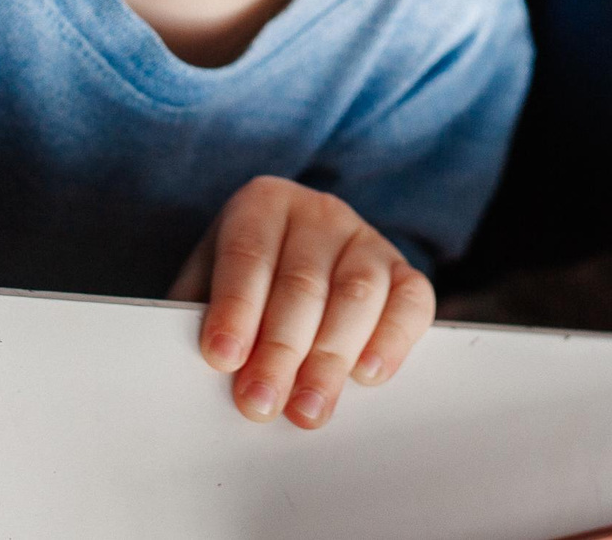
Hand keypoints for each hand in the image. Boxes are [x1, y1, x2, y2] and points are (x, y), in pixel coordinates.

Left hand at [169, 176, 434, 428]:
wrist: (293, 263)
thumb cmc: (245, 283)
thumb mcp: (208, 283)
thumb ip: (201, 315)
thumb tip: (202, 365)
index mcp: (262, 202)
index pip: (248, 253)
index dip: (235, 308)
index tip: (221, 358)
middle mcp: (319, 212)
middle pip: (302, 283)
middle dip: (280, 350)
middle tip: (259, 403)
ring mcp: (367, 239)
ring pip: (357, 295)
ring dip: (329, 359)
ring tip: (306, 409)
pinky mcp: (405, 272)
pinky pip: (410, 303)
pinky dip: (391, 340)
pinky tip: (366, 376)